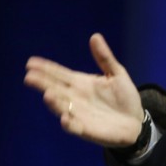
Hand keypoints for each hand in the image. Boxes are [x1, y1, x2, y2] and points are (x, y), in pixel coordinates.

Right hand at [24, 33, 144, 147]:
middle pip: (55, 89)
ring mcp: (79, 114)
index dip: (46, 68)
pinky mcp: (86, 129)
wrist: (136, 121)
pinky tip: (65, 118)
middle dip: (42, 83)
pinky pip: (74, 127)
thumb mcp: (117, 74)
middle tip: (30, 77)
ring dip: (54, 102)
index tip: (31, 62)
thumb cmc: (124, 97)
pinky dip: (68, 123)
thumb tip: (95, 36)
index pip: (59, 74)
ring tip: (47, 94)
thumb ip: (104, 58)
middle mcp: (75, 98)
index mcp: (81, 83)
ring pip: (61, 107)